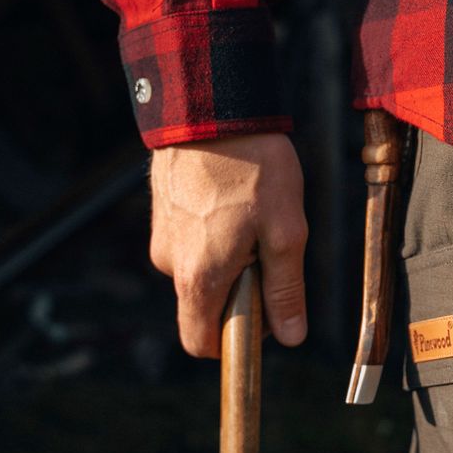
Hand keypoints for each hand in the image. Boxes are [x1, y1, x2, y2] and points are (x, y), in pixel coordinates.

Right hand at [149, 133, 307, 357]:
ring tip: (251, 214)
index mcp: (199, 277)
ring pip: (199, 270)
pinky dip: (213, 235)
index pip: (201, 342)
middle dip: (238, 291)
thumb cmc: (254, 169)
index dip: (236, 340)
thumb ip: (286, 290)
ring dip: (227, 259)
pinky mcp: (162, 213)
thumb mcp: (285, 232)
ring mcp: (161, 236)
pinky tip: (233, 201)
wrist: (212, 110)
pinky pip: (189, 242)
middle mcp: (169, 263)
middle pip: (204, 306)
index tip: (264, 309)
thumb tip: (291, 337)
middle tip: (266, 247)